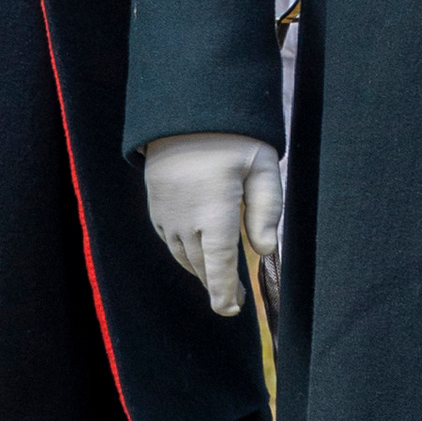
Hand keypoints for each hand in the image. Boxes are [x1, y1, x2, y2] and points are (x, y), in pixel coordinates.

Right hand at [144, 131, 282, 315]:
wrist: (186, 109)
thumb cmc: (233, 136)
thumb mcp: (262, 166)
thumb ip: (266, 210)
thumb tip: (266, 251)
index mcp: (214, 211)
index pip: (220, 265)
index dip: (225, 293)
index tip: (232, 310)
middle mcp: (185, 218)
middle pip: (201, 264)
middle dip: (217, 285)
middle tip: (234, 300)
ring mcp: (166, 211)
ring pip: (181, 254)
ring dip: (199, 270)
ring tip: (218, 279)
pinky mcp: (155, 203)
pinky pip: (167, 238)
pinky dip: (183, 252)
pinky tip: (196, 252)